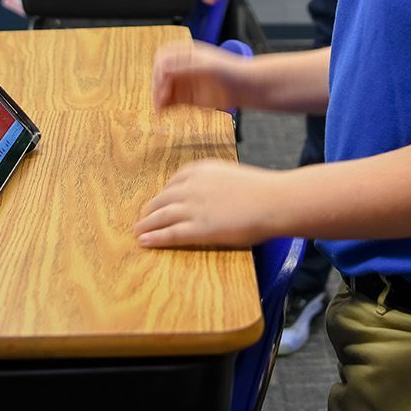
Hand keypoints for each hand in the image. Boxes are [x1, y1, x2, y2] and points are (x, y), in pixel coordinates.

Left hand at [136, 159, 286, 247]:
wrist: (273, 201)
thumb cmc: (261, 190)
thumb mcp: (232, 175)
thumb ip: (215, 183)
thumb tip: (211, 195)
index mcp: (201, 169)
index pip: (174, 181)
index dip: (163, 194)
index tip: (159, 201)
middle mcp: (192, 186)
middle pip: (162, 198)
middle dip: (150, 209)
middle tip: (142, 218)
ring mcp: (193, 208)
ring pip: (161, 216)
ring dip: (146, 224)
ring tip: (137, 231)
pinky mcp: (198, 229)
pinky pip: (170, 234)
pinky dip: (155, 237)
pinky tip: (144, 241)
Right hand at [152, 39, 249, 110]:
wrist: (246, 87)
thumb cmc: (231, 71)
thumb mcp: (207, 65)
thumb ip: (185, 67)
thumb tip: (164, 70)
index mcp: (186, 53)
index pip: (163, 58)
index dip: (159, 69)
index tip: (161, 80)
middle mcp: (183, 68)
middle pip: (160, 75)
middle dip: (157, 85)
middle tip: (159, 97)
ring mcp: (185, 83)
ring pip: (164, 89)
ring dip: (159, 97)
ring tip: (159, 107)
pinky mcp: (188, 98)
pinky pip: (171, 102)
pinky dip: (165, 107)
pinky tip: (164, 111)